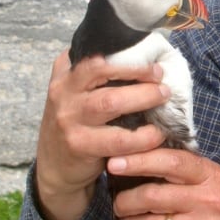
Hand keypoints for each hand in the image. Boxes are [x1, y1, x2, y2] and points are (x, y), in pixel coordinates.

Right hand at [34, 50, 168, 219]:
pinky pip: (118, 139)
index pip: (93, 53)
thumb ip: (97, 73)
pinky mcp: (79, 145)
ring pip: (110, 102)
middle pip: (102, 71)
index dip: (124, 54)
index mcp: (66, 74)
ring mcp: (69, 118)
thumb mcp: (77, 92)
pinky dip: (143, 136)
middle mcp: (63, 92)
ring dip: (144, 98)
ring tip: (164, 99)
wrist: (55, 166)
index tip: (151, 59)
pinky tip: (157, 133)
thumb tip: (144, 55)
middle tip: (161, 77)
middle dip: (137, 71)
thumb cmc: (77, 121)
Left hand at [109, 149, 219, 219]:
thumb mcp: (218, 181)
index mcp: (211, 175)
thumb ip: (188, 173)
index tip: (116, 163)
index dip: (139, 160)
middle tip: (119, 202)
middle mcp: (208, 199)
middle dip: (126, 200)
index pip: (170, 161)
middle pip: (153, 196)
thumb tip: (145, 162)